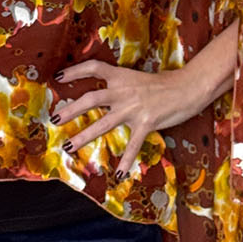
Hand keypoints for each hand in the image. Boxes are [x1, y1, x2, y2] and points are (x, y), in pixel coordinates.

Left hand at [52, 61, 211, 176]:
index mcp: (121, 76)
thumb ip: (122, 86)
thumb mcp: (138, 79)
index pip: (93, 68)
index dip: (75, 71)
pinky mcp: (146, 123)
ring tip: (69, 147)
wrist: (188, 87)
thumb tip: (106, 95)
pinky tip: (119, 173)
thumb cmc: (164, 84)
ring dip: (84, 136)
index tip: (59, 77)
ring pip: (103, 124)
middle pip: (90, 99)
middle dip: (70, 110)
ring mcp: (133, 108)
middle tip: (54, 119)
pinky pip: (132, 145)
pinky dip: (126, 160)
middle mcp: (123, 91)